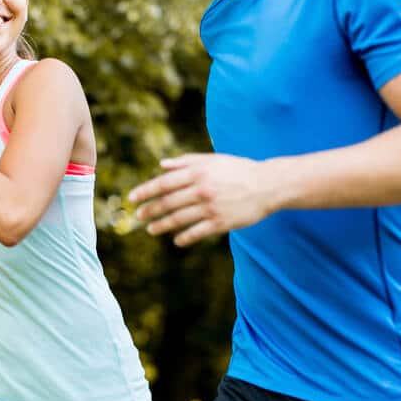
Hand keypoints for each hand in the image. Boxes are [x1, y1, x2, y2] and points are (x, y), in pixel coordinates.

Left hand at [127, 153, 276, 246]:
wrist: (268, 185)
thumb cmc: (237, 170)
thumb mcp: (212, 160)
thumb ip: (186, 162)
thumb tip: (161, 165)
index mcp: (197, 172)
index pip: (164, 183)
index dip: (145, 191)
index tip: (132, 198)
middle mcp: (201, 189)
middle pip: (168, 202)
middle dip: (150, 210)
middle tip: (138, 216)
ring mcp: (211, 207)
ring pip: (179, 219)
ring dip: (162, 225)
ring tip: (151, 229)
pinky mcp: (221, 222)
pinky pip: (197, 232)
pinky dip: (184, 237)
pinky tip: (176, 240)